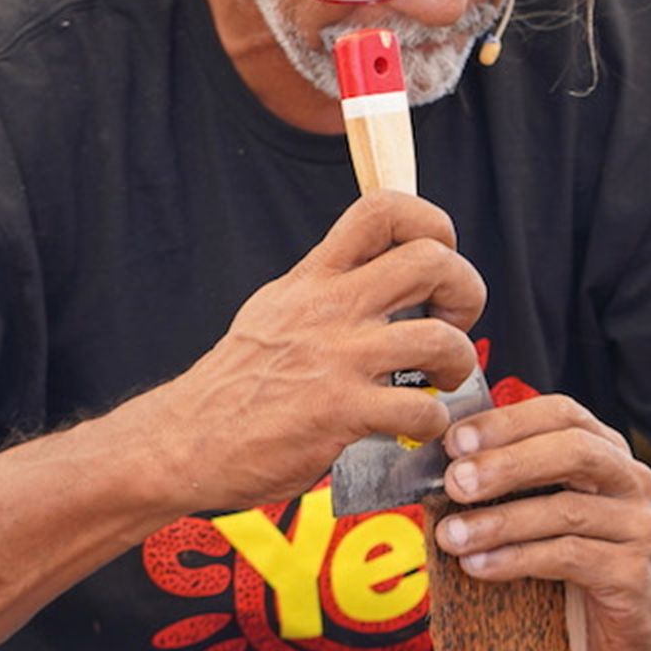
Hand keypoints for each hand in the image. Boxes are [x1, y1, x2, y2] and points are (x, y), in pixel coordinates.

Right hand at [152, 190, 483, 506]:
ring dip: (459, 362)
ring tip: (443, 380)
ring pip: (440, 339)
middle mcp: (329, 308)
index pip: (381, 208)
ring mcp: (337, 359)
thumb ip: (325, 290)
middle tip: (455, 321)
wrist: (184, 442)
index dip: (431, 222)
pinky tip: (418, 428)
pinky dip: (435, 423)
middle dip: (466, 289)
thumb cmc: (234, 385)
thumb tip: (375, 272)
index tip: (440, 257)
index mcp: (314, 278)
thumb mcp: (275, 311)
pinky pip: (421, 409)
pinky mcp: (341, 412)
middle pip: (430, 261)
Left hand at [430, 394, 650, 650]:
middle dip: (507, 463)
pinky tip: (479, 567)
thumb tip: (442, 467)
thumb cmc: (576, 558)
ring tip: (452, 535)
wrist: (634, 623)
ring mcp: (638, 526)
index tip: (455, 441)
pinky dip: (517, 559)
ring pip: (566, 510)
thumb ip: (512, 484)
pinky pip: (570, 557)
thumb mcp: (545, 510)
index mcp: (606, 451)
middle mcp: (630, 480)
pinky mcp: (633, 574)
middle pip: (574, 451)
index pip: (562, 414)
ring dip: (500, 521)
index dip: (508, 422)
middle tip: (454, 483)